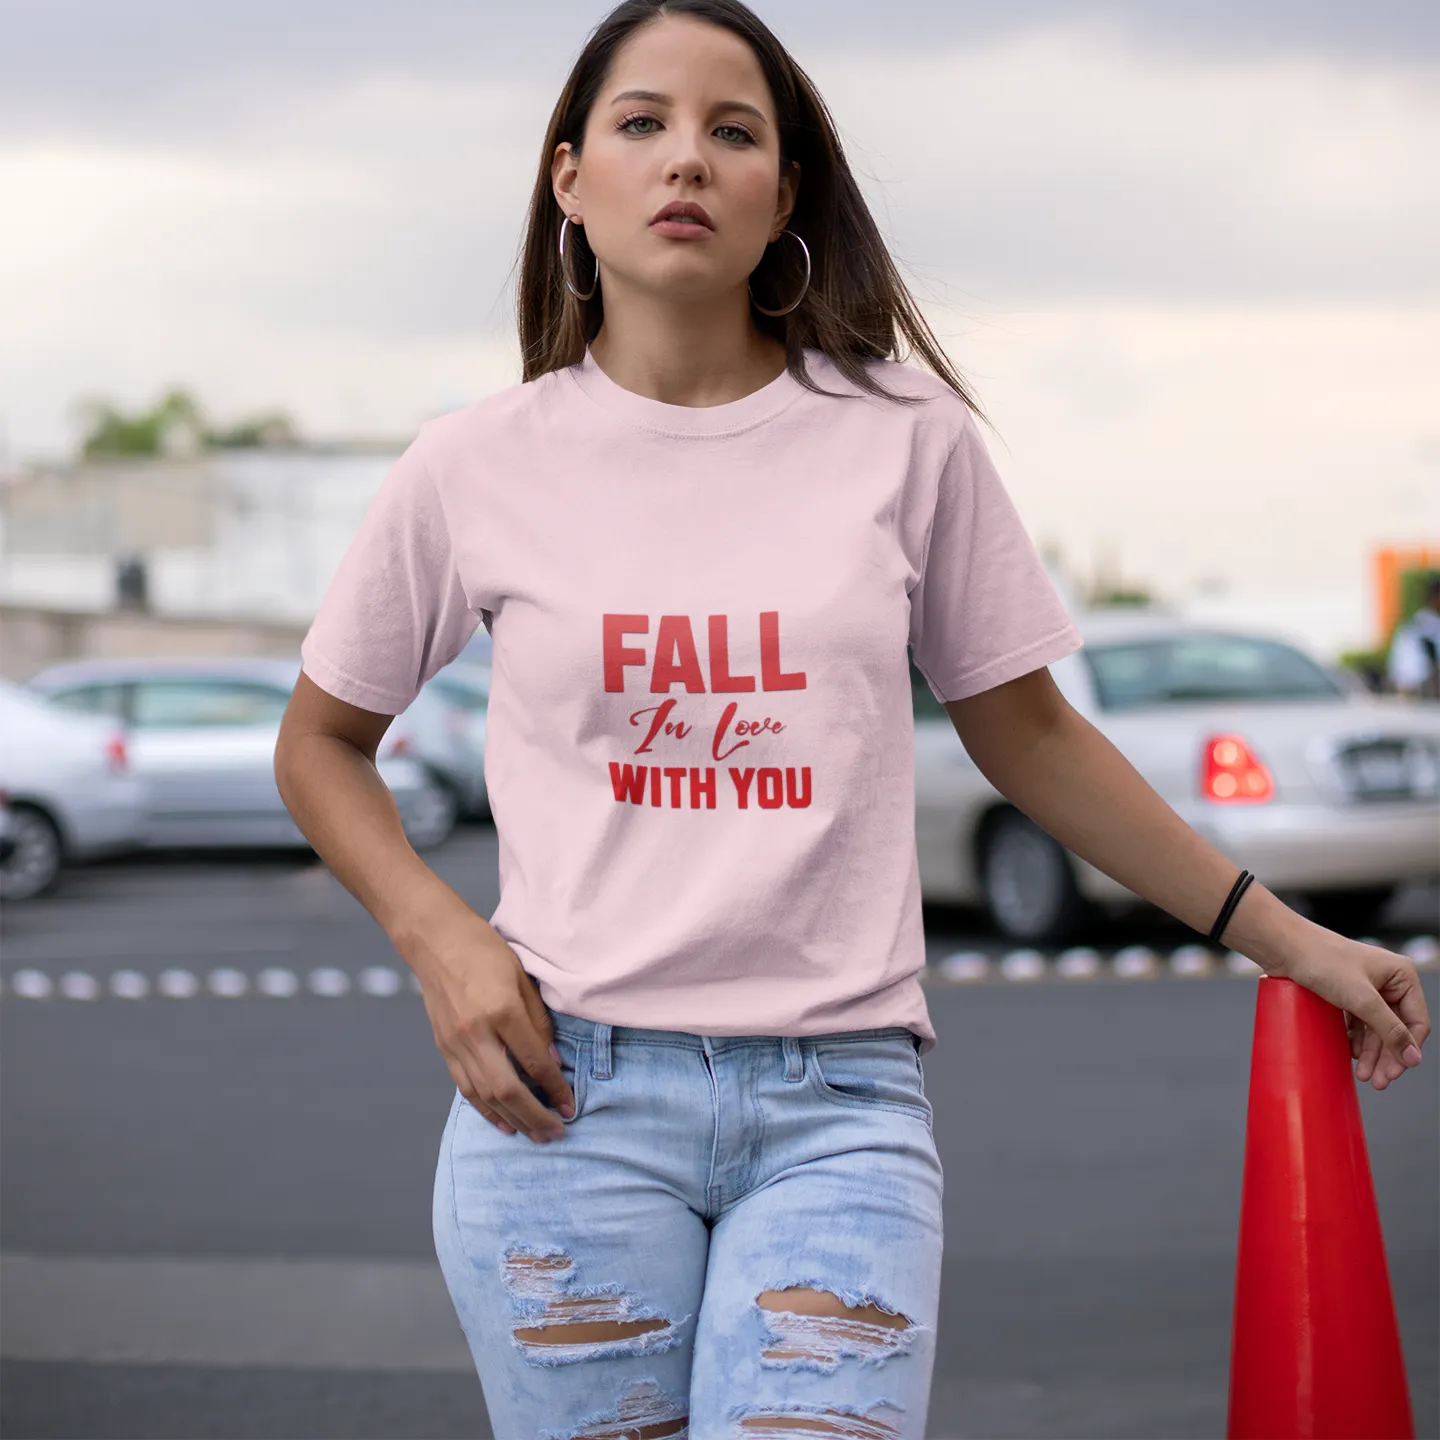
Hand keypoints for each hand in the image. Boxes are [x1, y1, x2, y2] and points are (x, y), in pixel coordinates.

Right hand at [400, 900, 574, 1142]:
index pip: (534, 1061)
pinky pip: (466, 1088)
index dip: (555, 1088)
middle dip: (535, 1116)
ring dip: (512, 1119)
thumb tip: (552, 1060)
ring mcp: (456, 1043)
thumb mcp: (522, 978)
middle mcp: (476, 1033)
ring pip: (485, 1096)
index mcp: (501, 1011)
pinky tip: (503, 1122)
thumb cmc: (485, 951)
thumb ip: (538, 1021)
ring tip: (535, 1136)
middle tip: (557, 1134)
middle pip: (508, 1089)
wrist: (436, 939)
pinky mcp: (444, 1047)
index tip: (571, 1106)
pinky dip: (485, 1109)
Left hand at [1268, 924, 1430, 1090]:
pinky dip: (1356, 1039)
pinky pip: (1358, 1022)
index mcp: (1401, 975)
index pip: (1416, 1021)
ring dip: (1371, 1052)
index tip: (1395, 1072)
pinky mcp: (1346, 992)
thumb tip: (1413, 1058)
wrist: (1283, 947)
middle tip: (1378, 1081)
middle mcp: (1387, 980)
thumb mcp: (1361, 999)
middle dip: (1386, 1056)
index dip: (1406, 1049)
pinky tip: (1352, 1054)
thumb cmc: (1321, 962)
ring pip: (1375, 1027)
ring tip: (1363, 1074)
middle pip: (1395, 1027)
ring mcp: (1366, 987)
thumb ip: (1389, 1029)